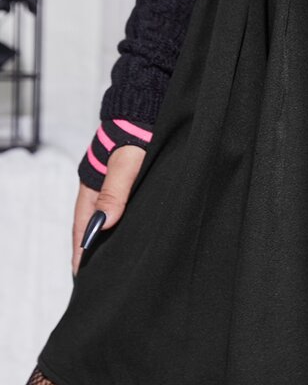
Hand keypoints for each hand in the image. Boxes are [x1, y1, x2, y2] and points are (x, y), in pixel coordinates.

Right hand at [71, 144, 146, 276]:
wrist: (148, 106)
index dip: (82, 251)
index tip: (82, 275)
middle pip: (93, 226)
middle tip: (98, 278)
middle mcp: (100, 188)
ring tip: (114, 263)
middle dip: (94, 250)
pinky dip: (122, 224)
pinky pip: (123, 208)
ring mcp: (114, 185)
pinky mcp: (131, 181)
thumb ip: (115, 191)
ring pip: (108, 218)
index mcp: (92, 186)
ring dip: (108, 238)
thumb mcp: (127, 164)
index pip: (82, 227)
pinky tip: (129, 235)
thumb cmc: (137, 133)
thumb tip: (102, 225)